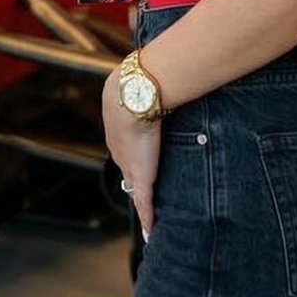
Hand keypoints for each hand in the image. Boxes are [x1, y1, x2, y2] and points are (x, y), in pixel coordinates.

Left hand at [102, 70, 161, 238]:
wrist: (132, 94)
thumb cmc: (143, 82)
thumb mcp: (149, 82)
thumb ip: (163, 80)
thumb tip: (175, 61)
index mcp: (122, 131)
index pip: (128, 149)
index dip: (135, 157)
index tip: (141, 162)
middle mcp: (122, 151)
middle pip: (129, 173)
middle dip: (135, 183)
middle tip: (145, 197)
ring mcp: (130, 166)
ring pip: (136, 191)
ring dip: (143, 205)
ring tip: (149, 219)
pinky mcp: (141, 177)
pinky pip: (144, 205)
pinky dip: (148, 220)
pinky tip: (151, 235)